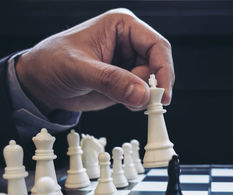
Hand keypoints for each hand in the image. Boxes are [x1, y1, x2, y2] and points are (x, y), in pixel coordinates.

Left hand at [15, 8, 174, 112]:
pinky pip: (144, 93)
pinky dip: (139, 102)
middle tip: (146, 102)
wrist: (40, 83)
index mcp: (121, 26)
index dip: (164, 70)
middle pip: (159, 65)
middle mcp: (129, 42)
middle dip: (155, 86)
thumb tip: (143, 94)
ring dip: (145, 96)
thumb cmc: (52, 63)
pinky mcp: (126, 80)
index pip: (156, 45)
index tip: (163, 94)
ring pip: (153, 81)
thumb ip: (111, 81)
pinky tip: (124, 103)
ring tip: (124, 100)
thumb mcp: (79, 69)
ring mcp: (129, 62)